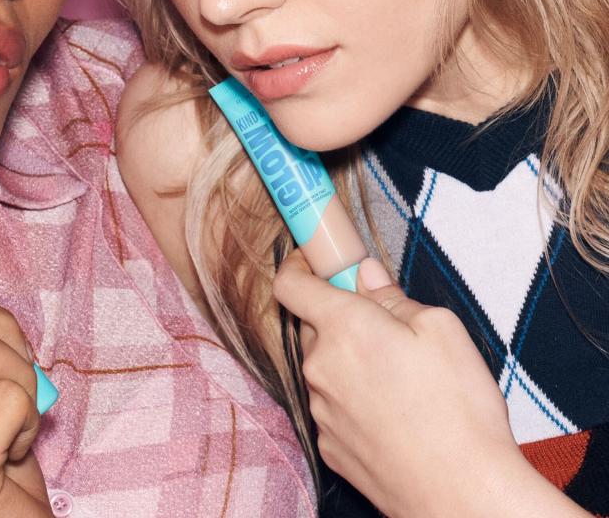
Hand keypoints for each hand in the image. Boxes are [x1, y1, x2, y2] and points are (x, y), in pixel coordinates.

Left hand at [273, 251, 529, 517]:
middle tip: (384, 327)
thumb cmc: (459, 409)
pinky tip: (393, 413)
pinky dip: (352, 401)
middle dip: (339, 318)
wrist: (464, 495)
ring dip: (348, 362)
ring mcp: (321, 410)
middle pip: (312, 326)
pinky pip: (333, 407)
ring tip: (400, 380)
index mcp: (343, 327)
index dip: (299, 266)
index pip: (291, 284)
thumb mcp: (440, 329)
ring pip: (324, 368)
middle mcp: (320, 367)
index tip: (316, 261)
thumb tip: (366, 276)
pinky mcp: (329, 446)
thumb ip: (392, 296)